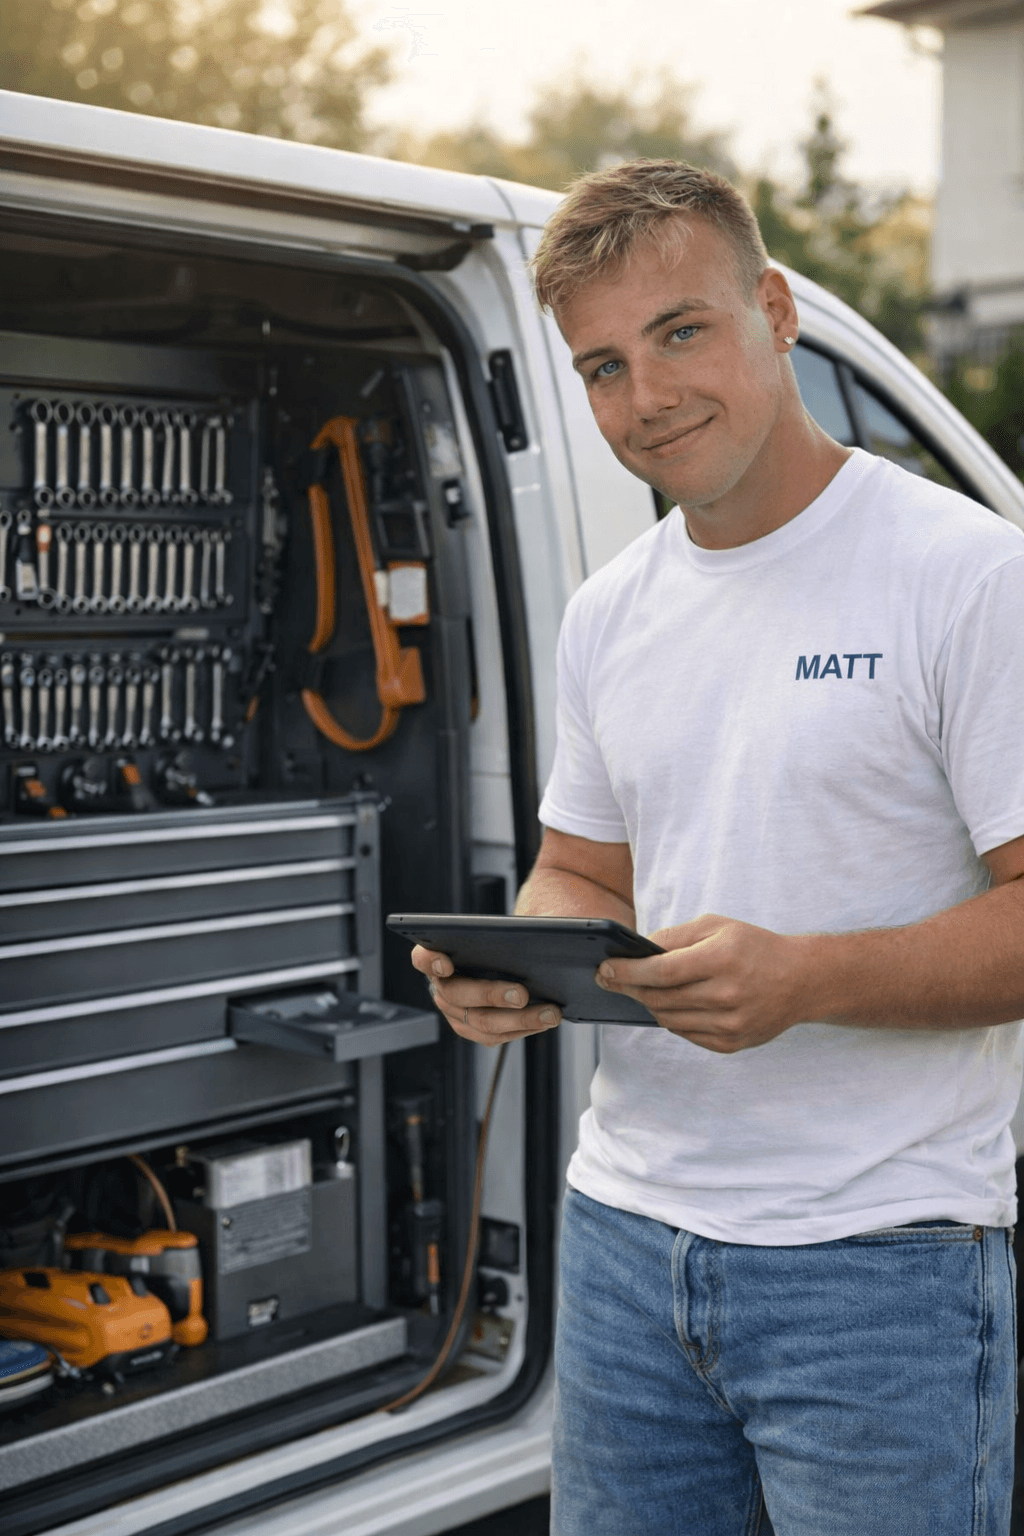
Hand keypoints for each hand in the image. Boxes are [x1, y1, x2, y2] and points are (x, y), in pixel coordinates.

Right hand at [410, 944, 561, 1046]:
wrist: (502, 957)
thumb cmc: (498, 939)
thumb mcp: (499, 929)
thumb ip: (507, 929)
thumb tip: (546, 924)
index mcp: (436, 955)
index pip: (423, 958)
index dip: (431, 962)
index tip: (446, 963)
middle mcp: (440, 986)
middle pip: (458, 995)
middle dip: (492, 995)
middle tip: (522, 994)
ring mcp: (454, 1012)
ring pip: (481, 1022)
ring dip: (519, 1019)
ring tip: (550, 1013)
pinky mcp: (472, 1029)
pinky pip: (494, 1036)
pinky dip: (522, 1029)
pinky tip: (545, 1021)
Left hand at [595, 915, 810, 1053]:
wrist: (802, 980)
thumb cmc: (755, 947)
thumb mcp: (717, 926)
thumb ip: (675, 937)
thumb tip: (637, 953)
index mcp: (722, 959)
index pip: (662, 972)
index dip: (627, 972)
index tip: (604, 968)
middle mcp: (727, 995)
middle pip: (661, 998)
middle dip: (629, 988)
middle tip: (609, 980)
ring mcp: (731, 1024)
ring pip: (669, 1019)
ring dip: (649, 1004)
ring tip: (638, 990)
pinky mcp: (733, 1043)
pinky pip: (687, 1034)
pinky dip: (672, 1019)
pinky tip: (669, 1005)